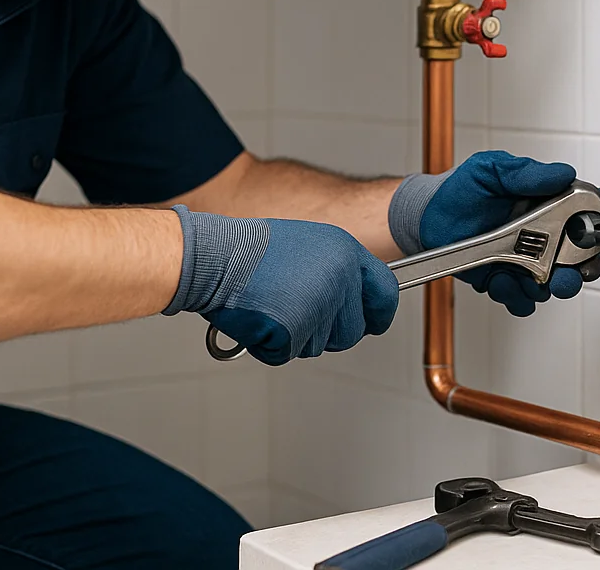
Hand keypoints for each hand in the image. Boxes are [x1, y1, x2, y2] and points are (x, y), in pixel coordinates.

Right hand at [164, 207, 398, 365]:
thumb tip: (355, 301)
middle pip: (352, 331)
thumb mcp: (309, 246)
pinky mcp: (295, 329)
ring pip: (320, 346)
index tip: (373, 322)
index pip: (385, 293)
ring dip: (296, 336)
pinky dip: (270, 345)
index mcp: (346, 252)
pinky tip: (260, 317)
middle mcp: (340, 277)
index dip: (379, 314)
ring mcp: (319, 304)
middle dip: (327, 331)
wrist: (214, 256)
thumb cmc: (251, 252)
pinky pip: (288, 353)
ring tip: (273, 305)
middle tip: (296, 311)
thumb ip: (337, 271)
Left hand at [387, 151, 599, 316]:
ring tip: (518, 276)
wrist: (428, 219)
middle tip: (568, 273)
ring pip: (557, 285)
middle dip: (583, 270)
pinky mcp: (510, 284)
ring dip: (544, 286)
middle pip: (585, 259)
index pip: (594, 212)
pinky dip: (516, 298)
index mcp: (552, 204)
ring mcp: (531, 262)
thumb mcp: (492, 170)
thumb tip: (563, 173)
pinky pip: (525, 302)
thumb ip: (526, 172)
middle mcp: (548, 236)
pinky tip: (499, 282)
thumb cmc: (463, 189)